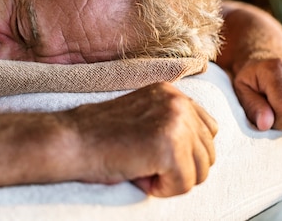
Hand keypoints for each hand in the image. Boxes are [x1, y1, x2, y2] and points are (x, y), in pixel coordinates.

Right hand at [68, 83, 217, 196]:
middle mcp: (178, 101)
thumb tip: (202, 154)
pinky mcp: (168, 146)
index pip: (209, 129)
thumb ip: (172, 124)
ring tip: (141, 169)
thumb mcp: (143, 119)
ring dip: (172, 180)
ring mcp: (175, 121)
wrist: (71, 141)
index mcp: (171, 92)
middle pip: (208, 153)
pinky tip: (139, 176)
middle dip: (180, 168)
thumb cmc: (100, 137)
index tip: (155, 155)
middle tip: (145, 165)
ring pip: (200, 171)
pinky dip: (163, 189)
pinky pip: (185, 184)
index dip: (186, 152)